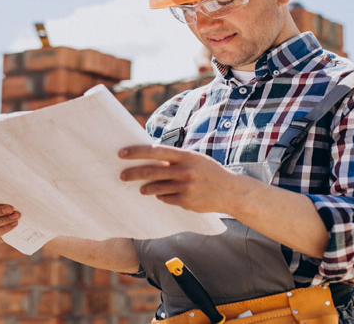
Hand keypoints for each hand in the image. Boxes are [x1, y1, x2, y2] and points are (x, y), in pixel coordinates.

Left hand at [118, 144, 245, 213]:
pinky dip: (162, 196)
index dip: (136, 152)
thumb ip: (175, 159)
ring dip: (145, 188)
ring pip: (156, 188)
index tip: (121, 154)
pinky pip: (166, 199)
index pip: (155, 151)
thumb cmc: (209, 172)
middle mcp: (185, 171)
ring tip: (141, 188)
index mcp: (186, 156)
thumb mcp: (195, 159)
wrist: (231, 192)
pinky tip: (162, 195)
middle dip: (133, 174)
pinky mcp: (186, 202)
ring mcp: (186, 188)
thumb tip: (150, 158)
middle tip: (122, 176)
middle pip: (151, 171)